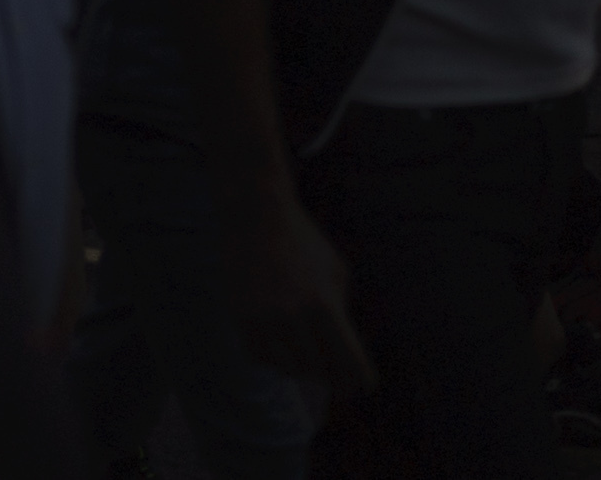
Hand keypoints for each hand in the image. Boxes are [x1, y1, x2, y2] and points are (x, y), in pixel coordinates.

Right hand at [223, 176, 374, 407]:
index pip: (347, 361)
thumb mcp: (335, 269)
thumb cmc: (302, 241)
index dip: (357, 380)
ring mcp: (264, 317)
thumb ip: (340, 309)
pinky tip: (279, 346)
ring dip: (299, 367)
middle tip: (331, 375)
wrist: (255, 214)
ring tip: (304, 357)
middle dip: (328, 375)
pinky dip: (271, 358)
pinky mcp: (240, 316)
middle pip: (318, 370)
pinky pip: (259, 357)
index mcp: (324, 303)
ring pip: (288, 369)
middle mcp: (294, 314)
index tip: (360, 387)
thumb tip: (339, 351)